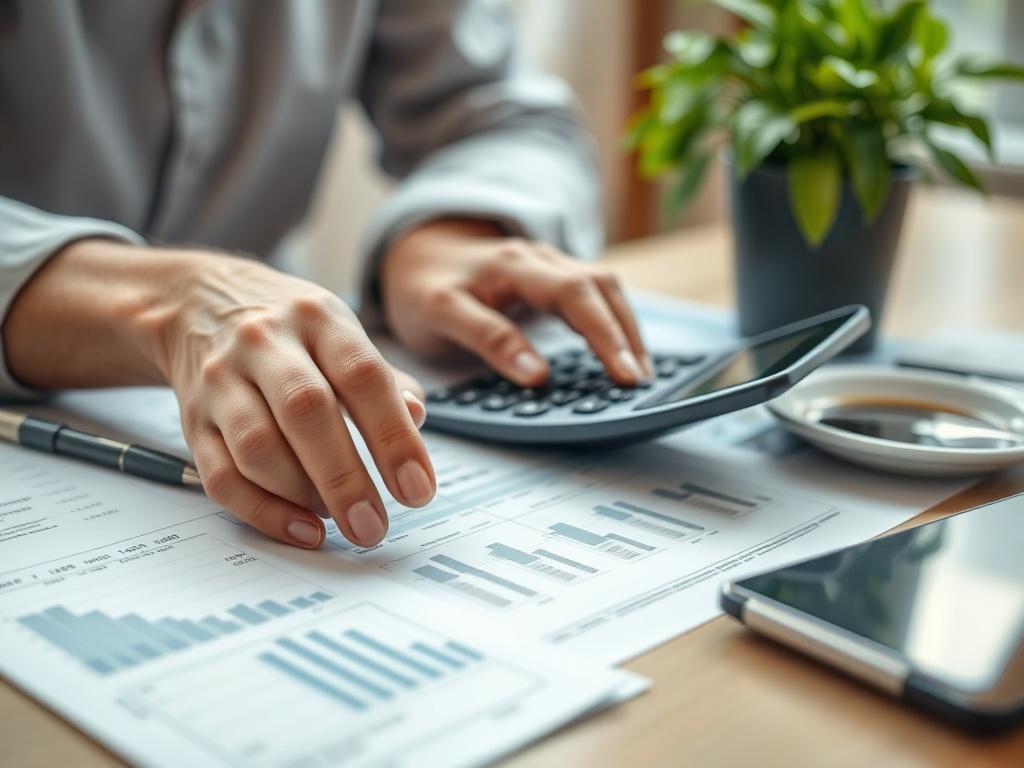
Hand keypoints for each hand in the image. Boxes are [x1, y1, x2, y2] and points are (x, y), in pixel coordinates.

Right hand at [4, 240, 435, 549]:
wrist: (198, 304)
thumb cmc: (292, 333)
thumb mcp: (344, 335)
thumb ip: (385, 381)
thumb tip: (414, 419)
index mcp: (318, 318)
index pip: (362, 376)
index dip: (393, 436)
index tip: (417, 489)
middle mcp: (266, 343)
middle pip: (306, 411)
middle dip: (345, 478)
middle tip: (373, 526)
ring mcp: (222, 380)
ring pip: (257, 446)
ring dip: (302, 494)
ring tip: (337, 518)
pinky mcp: (193, 420)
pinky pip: (221, 475)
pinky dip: (263, 511)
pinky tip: (300, 528)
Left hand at [381, 219, 651, 386]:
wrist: (418, 251)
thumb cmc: (426, 287)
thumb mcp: (438, 315)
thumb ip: (487, 339)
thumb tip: (537, 376)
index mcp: (506, 265)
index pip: (567, 295)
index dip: (599, 335)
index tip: (617, 376)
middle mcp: (535, 257)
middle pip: (596, 286)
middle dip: (621, 334)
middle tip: (636, 382)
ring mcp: (550, 262)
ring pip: (605, 285)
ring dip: (627, 327)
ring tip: (640, 373)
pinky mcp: (558, 273)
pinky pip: (600, 291)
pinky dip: (618, 321)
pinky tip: (626, 352)